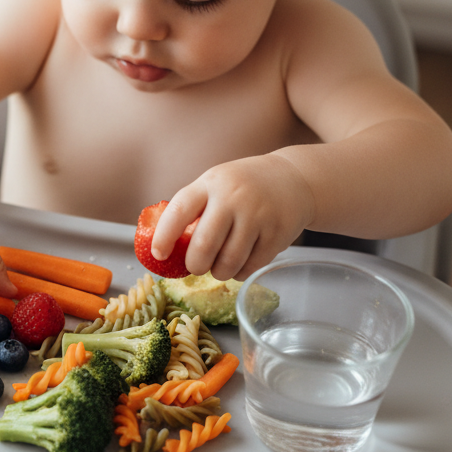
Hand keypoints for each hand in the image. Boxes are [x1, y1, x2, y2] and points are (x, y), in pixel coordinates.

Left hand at [151, 154, 315, 280]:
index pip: (179, 211)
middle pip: (204, 245)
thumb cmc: (243, 186)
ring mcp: (257, 215)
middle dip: (195, 265)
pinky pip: (251, 266)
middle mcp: (233, 198)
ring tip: (219, 267)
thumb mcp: (215, 184)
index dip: (164, 237)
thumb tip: (165, 248)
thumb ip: (194, 209)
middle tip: (196, 267)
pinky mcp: (276, 233)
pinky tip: (239, 265)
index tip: (159, 255)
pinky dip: (240, 273)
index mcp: (210, 184)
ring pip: (228, 262)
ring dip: (219, 272)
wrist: (293, 179)